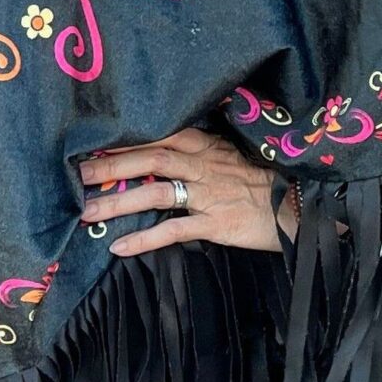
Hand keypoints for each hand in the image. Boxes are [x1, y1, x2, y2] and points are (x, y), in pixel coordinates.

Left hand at [79, 126, 286, 256]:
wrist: (304, 206)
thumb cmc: (266, 182)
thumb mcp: (234, 157)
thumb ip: (202, 152)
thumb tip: (164, 149)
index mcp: (209, 147)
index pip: (161, 134)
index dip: (126, 138)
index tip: (93, 143)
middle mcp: (206, 166)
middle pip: (151, 158)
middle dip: (112, 166)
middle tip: (78, 174)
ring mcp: (211, 195)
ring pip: (156, 193)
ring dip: (119, 202)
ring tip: (87, 212)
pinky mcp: (218, 224)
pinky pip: (174, 231)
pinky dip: (144, 240)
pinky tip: (119, 247)